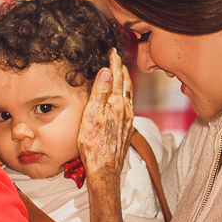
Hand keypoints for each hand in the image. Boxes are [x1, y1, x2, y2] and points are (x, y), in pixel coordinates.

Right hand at [77, 49, 133, 183]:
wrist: (104, 170)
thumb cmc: (94, 144)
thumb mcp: (92, 115)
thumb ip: (100, 92)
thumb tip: (107, 70)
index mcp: (117, 103)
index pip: (117, 77)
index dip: (114, 62)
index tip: (112, 51)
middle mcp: (126, 110)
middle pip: (126, 84)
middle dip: (122, 69)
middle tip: (117, 58)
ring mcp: (127, 120)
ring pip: (128, 94)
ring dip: (125, 82)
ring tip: (120, 74)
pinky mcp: (126, 129)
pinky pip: (127, 105)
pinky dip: (125, 95)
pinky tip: (122, 99)